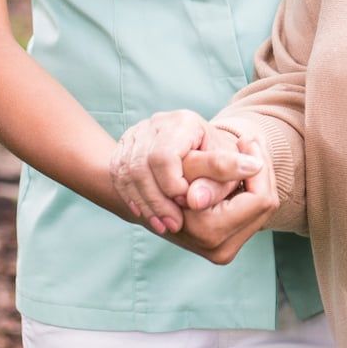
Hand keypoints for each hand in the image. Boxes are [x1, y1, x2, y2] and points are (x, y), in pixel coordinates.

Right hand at [110, 110, 256, 234]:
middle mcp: (157, 123)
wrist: (203, 151)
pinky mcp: (126, 148)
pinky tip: (146, 214)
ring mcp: (138, 134)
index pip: (164, 156)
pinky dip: (132, 198)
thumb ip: (217, 183)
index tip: (188, 204)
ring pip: (127, 173)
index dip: (172, 185)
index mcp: (183, 122)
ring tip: (162, 225)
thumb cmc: (219, 161)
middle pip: (142, 165)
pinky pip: (119, 176)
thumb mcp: (226, 168)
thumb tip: (196, 201)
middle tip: (173, 224)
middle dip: (157, 200)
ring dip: (144, 204)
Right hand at [166, 134, 278, 264]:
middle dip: (258, 171)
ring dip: (255, 178)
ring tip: (240, 154)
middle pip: (264, 204)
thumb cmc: (164, 167)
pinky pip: (253, 211)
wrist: (142, 188)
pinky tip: (234, 170)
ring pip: (262, 208)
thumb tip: (252, 167)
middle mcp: (214, 248)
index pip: (259, 199)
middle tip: (247, 143)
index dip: (258, 164)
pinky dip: (246, 188)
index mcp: (207, 230)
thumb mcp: (190, 160)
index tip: (247, 140)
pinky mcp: (223, 244)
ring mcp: (220, 249)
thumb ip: (217, 167)